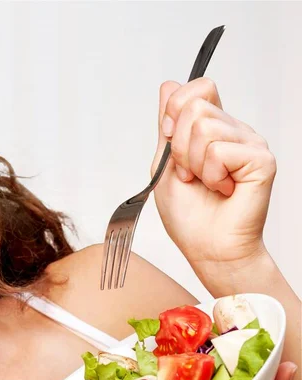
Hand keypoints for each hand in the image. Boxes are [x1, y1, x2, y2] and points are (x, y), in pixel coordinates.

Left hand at [151, 78, 275, 275]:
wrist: (207, 247)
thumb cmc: (188, 213)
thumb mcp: (164, 164)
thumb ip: (167, 126)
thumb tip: (168, 86)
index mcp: (212, 128)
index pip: (197, 88)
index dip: (174, 109)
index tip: (170, 139)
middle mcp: (234, 130)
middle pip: (195, 105)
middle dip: (179, 145)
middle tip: (190, 174)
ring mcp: (250, 143)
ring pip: (205, 126)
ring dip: (194, 164)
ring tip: (206, 183)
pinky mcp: (261, 160)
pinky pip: (220, 151)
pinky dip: (211, 175)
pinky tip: (223, 189)